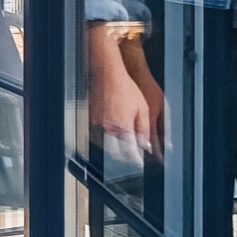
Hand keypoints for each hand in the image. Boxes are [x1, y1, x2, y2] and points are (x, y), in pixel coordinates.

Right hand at [86, 24, 158, 158]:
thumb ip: (144, 130)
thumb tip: (146, 145)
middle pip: (116, 153)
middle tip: (132, 155)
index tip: (140, 162)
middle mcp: (108, 128)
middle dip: (125, 156)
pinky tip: (111, 136)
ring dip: (114, 149)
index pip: (130, 152)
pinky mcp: (90, 121)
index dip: (136, 160)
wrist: (107, 74)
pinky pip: (97, 137)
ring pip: (105, 147)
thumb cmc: (125, 87)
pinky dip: (104, 141)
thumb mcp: (142, 109)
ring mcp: (97, 125)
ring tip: (122, 146)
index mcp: (123, 127)